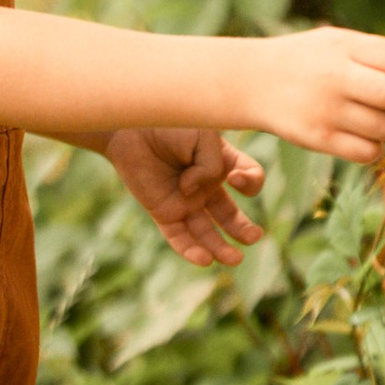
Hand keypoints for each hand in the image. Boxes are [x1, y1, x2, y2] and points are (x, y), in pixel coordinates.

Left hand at [104, 125, 265, 266]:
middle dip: (243, 229)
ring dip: (221, 248)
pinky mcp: (164, 212)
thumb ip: (211, 166)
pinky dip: (191, 250)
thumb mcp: (203, 137)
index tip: (235, 178)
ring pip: (207, 233)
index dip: (250, 182)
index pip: (249, 177)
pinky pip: (179, 238)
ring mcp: (186, 201)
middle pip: (230, 215)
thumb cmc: (169, 124)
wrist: (131, 126)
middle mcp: (206, 185)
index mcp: (222, 162)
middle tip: (253, 237)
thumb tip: (192, 194)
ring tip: (234, 259)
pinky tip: (205, 260)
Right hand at [254, 27, 384, 164]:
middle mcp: (336, 77)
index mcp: (345, 47)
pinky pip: (368, 152)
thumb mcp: (337, 41)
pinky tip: (364, 136)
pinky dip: (375, 148)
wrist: (255, 81)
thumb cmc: (308, 60)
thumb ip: (376, 53)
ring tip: (378, 119)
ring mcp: (327, 110)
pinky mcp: (319, 139)